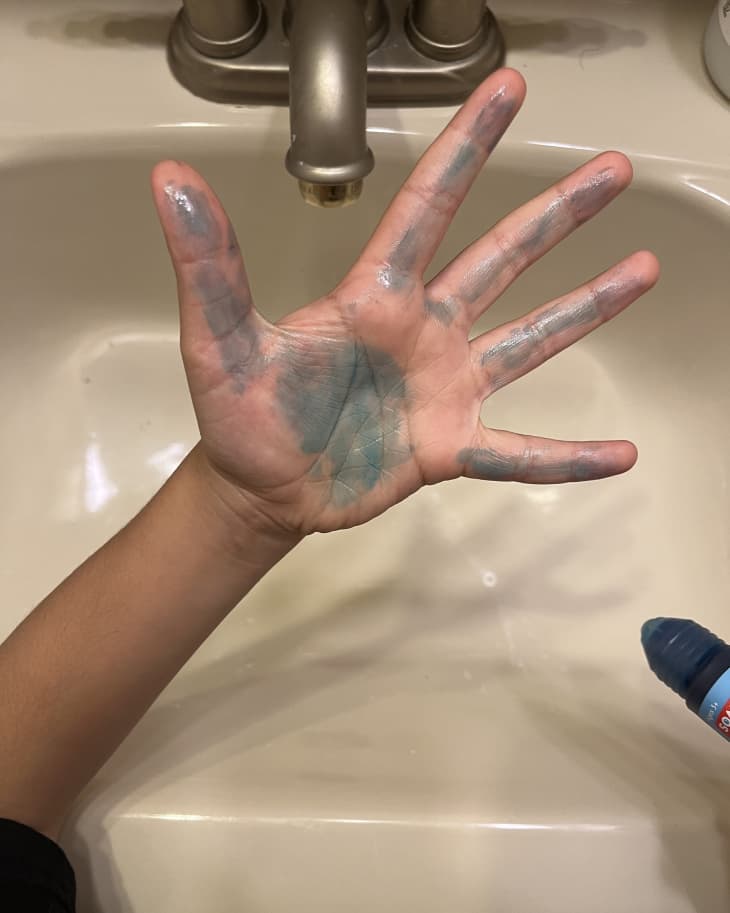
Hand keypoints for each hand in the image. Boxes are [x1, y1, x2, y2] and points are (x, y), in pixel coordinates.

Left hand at [152, 68, 657, 537]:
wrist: (260, 489)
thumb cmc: (240, 414)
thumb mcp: (218, 339)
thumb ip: (209, 265)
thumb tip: (172, 182)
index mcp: (374, 296)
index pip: (428, 206)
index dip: (468, 146)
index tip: (506, 91)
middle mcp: (421, 331)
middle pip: (501, 258)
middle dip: (557, 213)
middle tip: (612, 171)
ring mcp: (443, 387)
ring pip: (529, 339)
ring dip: (586, 308)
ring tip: (640, 271)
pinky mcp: (449, 446)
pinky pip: (520, 453)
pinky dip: (566, 456)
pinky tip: (618, 454)